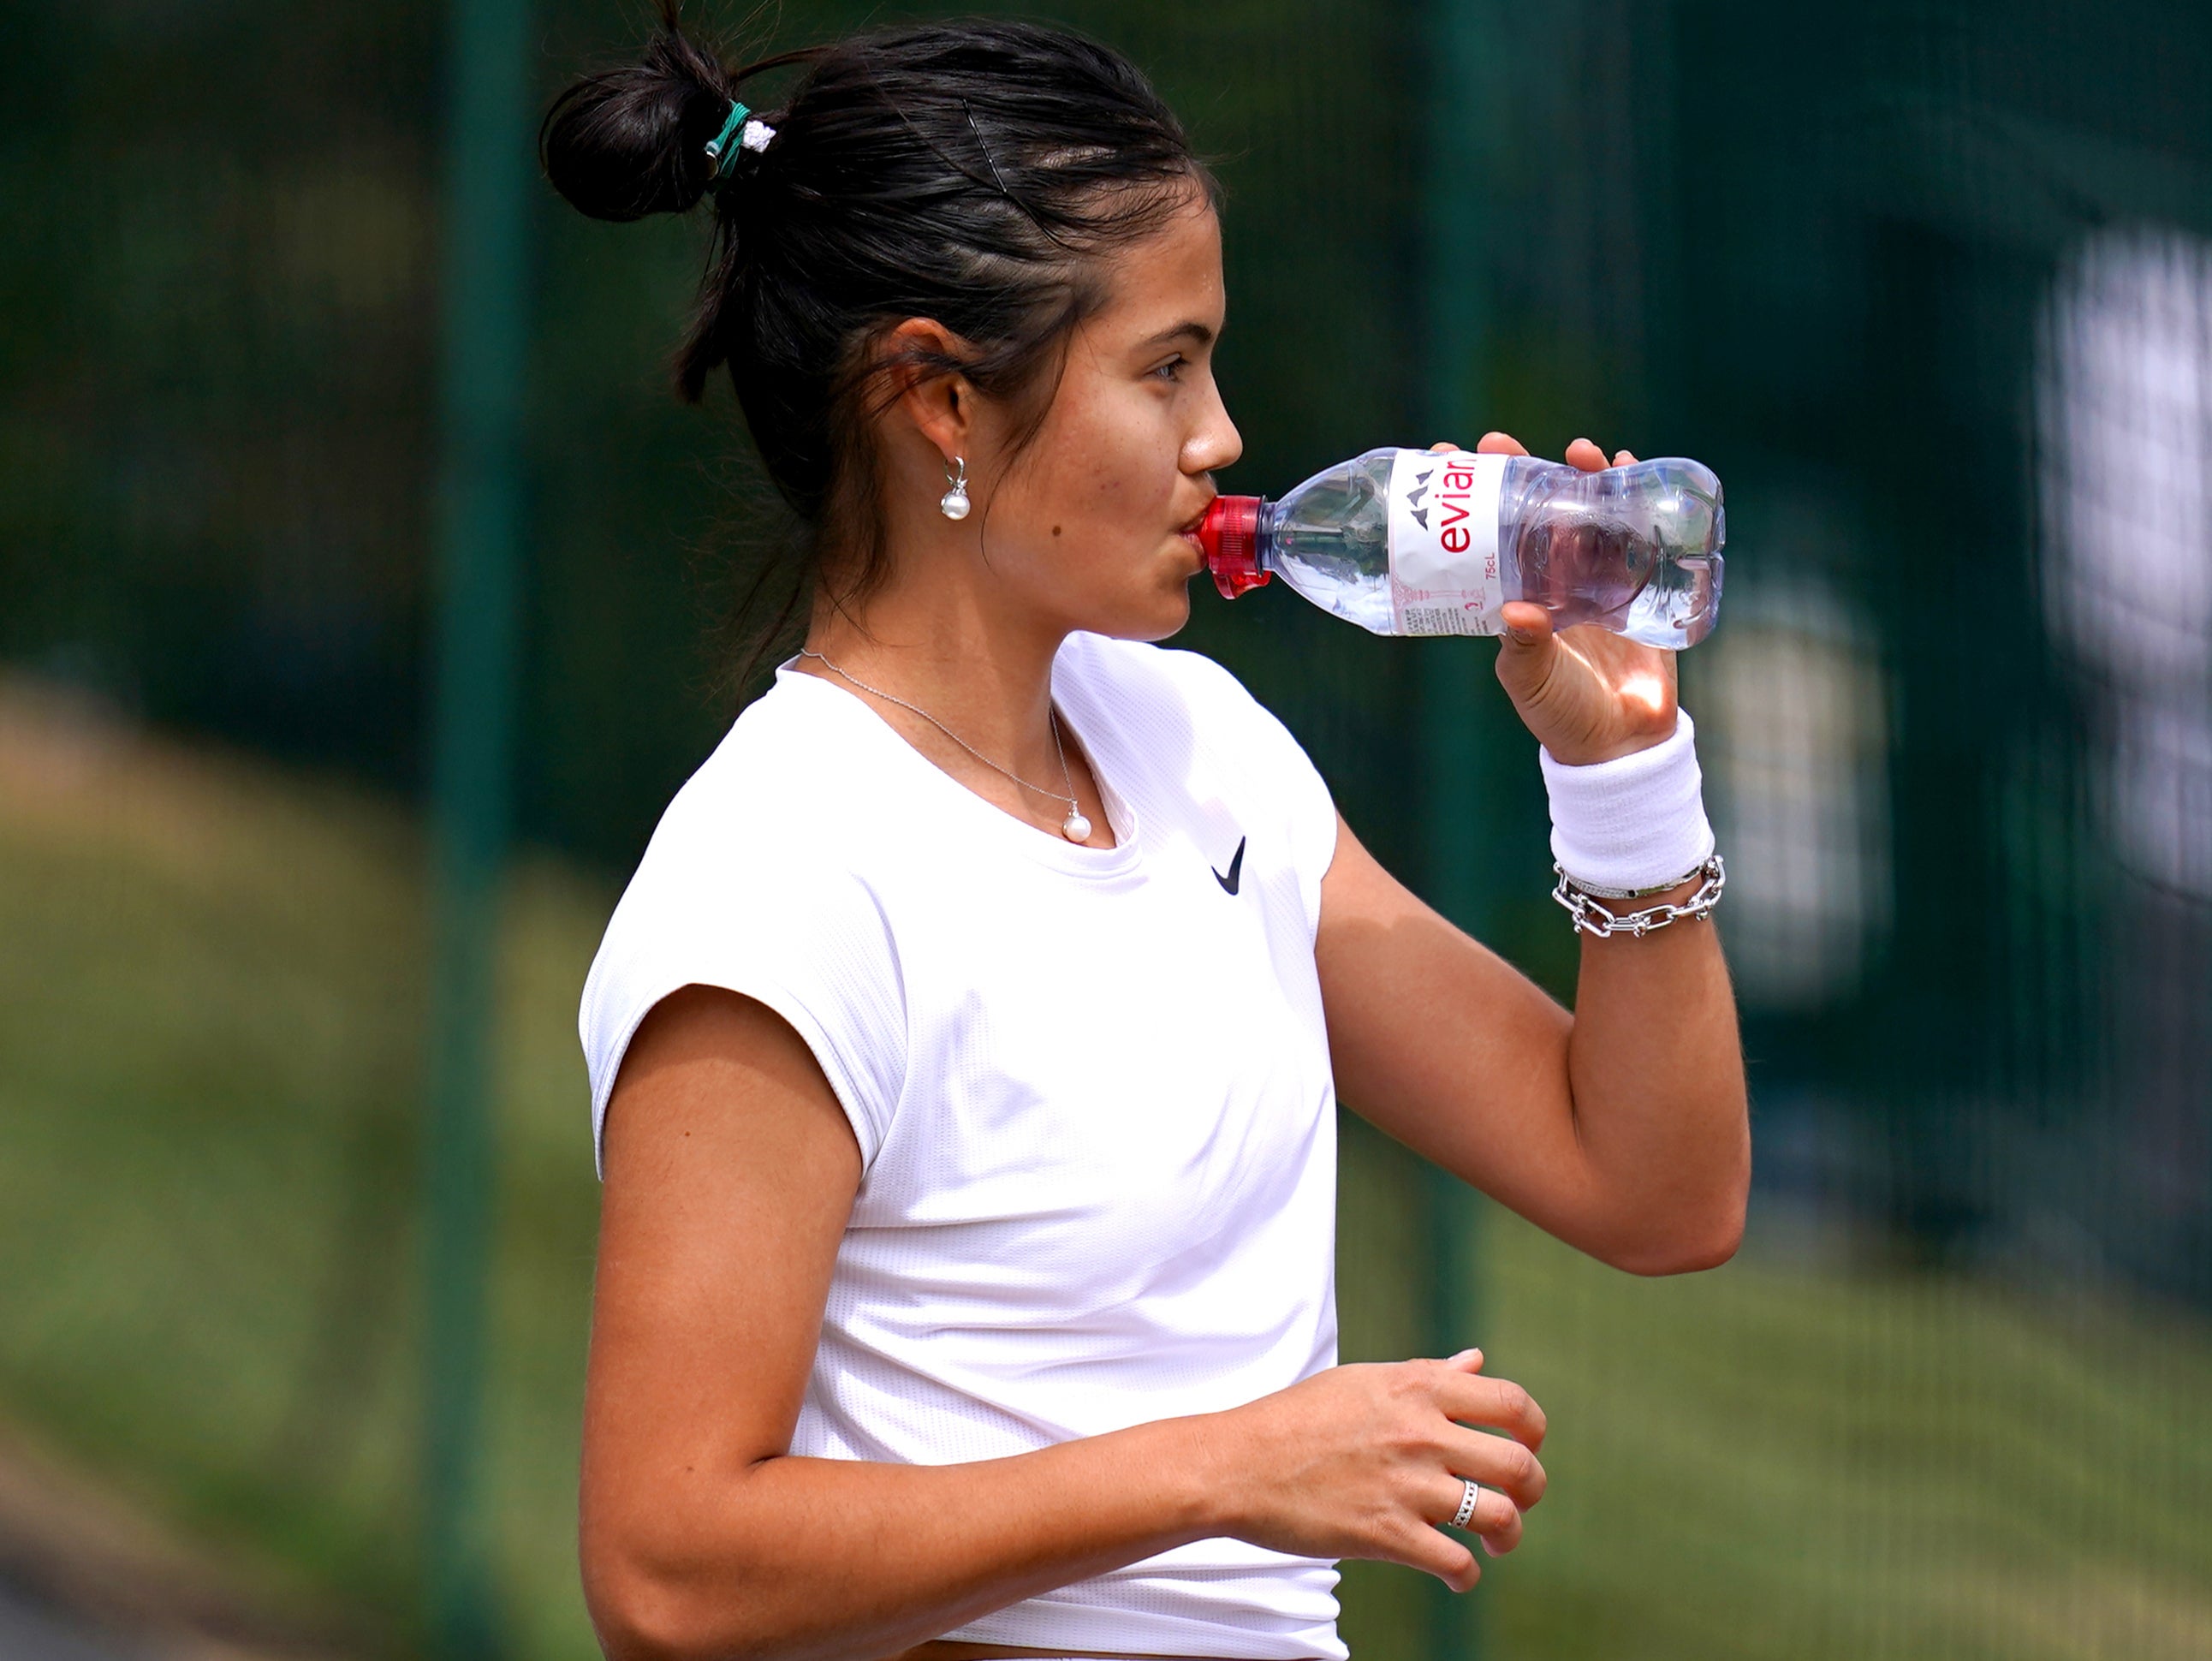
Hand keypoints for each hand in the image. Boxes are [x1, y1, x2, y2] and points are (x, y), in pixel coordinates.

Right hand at [1209, 1349, 1547, 1591]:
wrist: (1237, 1464)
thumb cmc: (1296, 1418)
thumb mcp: (1363, 1381)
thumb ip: (1427, 1374)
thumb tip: (1474, 1360)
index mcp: (1417, 1387)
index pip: (1511, 1403)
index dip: (1533, 1430)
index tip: (1525, 1446)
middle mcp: (1421, 1432)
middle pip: (1519, 1465)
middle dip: (1531, 1490)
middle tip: (1518, 1501)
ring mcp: (1407, 1485)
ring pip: (1500, 1516)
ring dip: (1509, 1536)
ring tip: (1496, 1542)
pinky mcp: (1388, 1535)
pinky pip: (1457, 1563)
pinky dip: (1468, 1577)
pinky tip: (1458, 1575)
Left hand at [1428, 433, 1678, 764]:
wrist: (1623, 742)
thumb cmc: (1563, 714)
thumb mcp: (1533, 681)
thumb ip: (1526, 650)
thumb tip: (1517, 614)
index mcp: (1514, 596)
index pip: (1485, 537)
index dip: (1469, 501)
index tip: (1446, 460)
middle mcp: (1551, 580)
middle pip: (1532, 512)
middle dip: (1520, 474)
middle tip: (1499, 443)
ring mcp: (1594, 577)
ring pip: (1584, 513)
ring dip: (1579, 476)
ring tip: (1577, 451)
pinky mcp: (1636, 583)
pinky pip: (1635, 530)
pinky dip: (1633, 496)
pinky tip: (1627, 464)